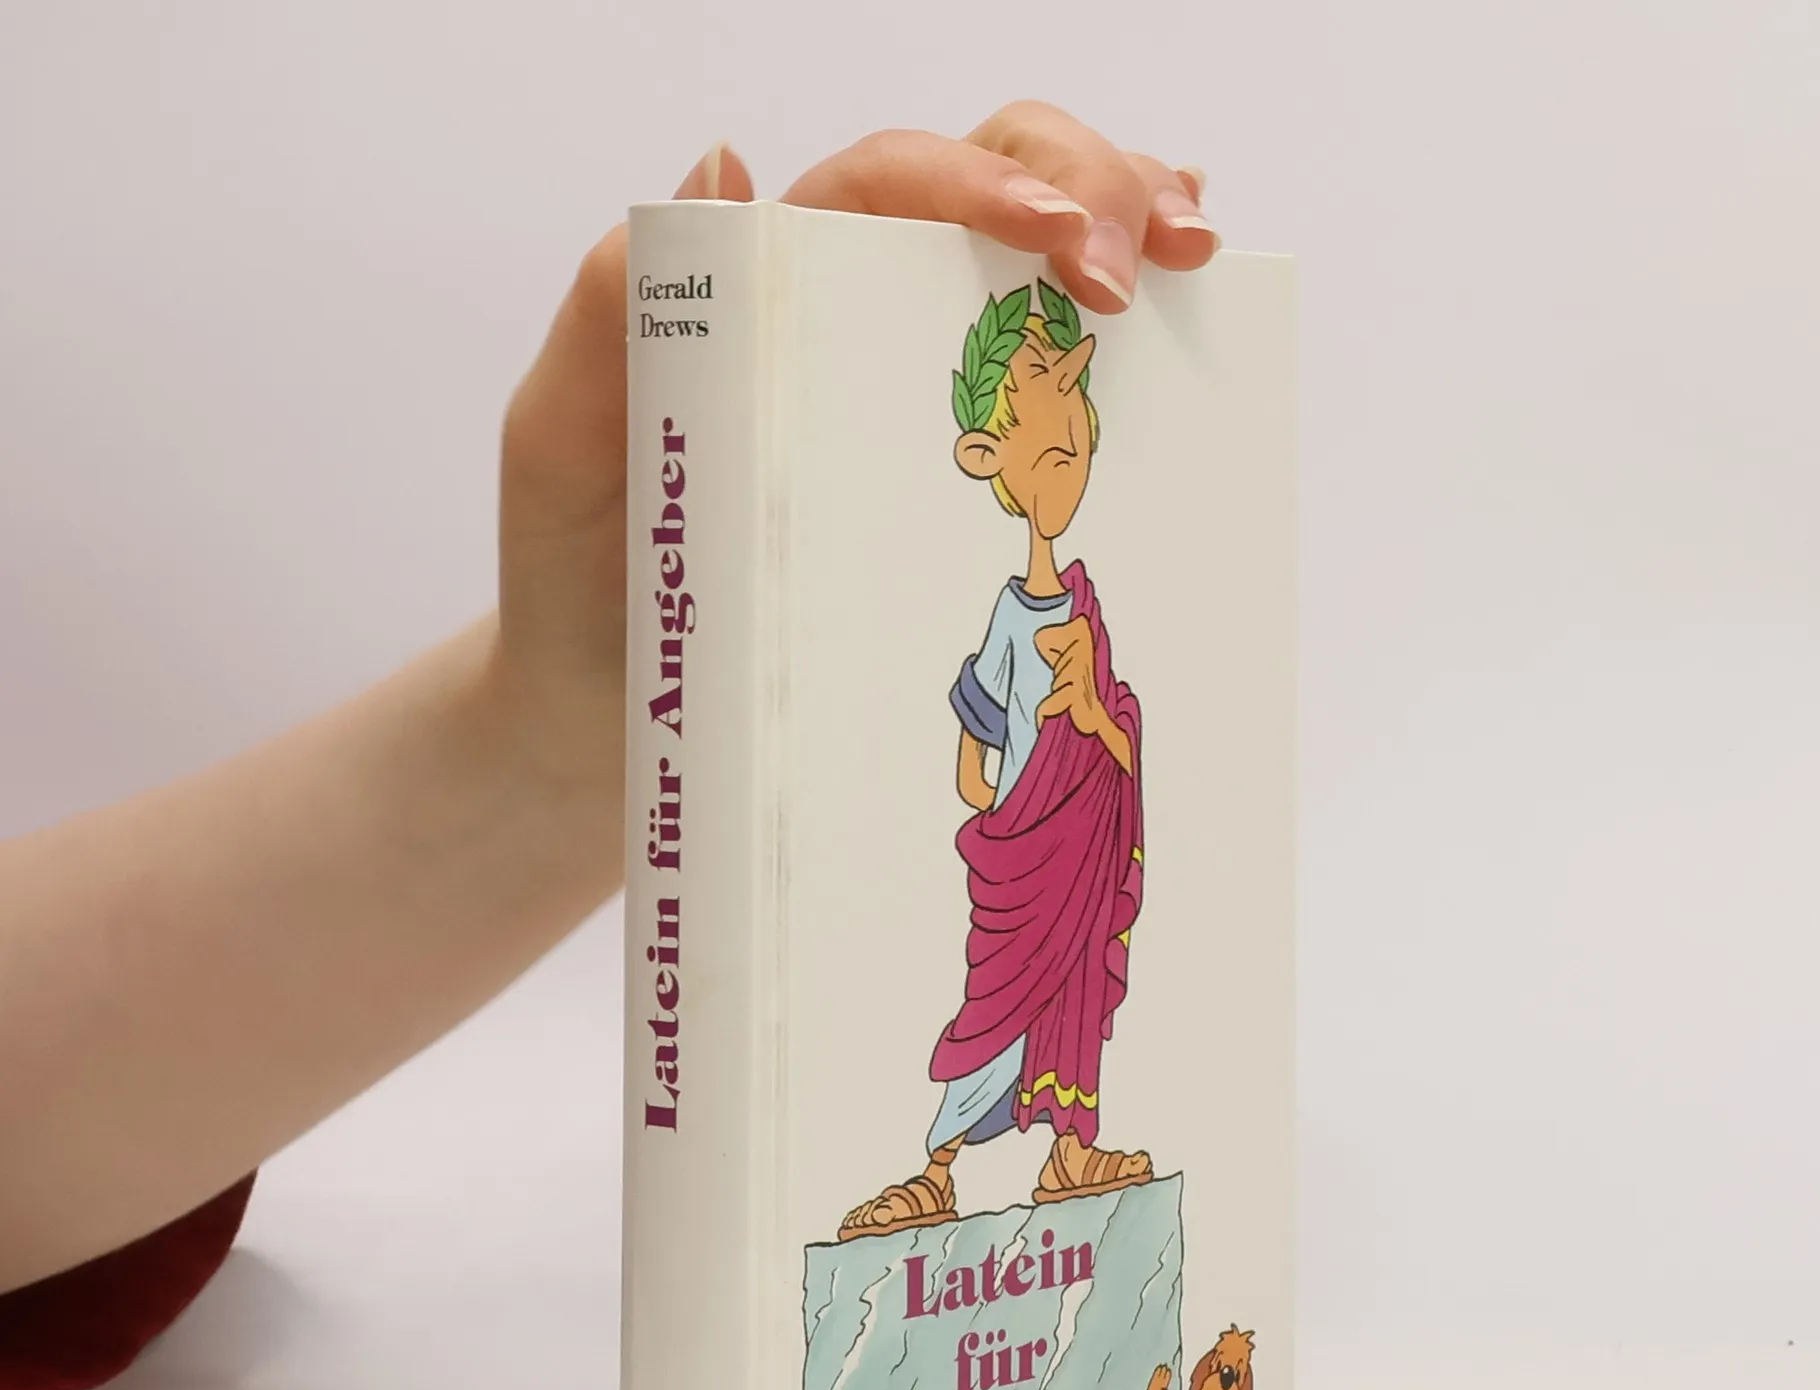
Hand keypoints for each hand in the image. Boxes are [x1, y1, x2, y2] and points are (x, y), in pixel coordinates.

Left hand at [494, 106, 1214, 790]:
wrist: (611, 727)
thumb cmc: (582, 591)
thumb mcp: (561, 449)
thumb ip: (609, 312)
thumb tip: (725, 169)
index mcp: (761, 289)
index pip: (889, 186)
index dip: (986, 185)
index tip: (1063, 243)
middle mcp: (842, 314)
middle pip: (986, 181)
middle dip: (1087, 188)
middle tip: (1142, 272)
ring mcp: (902, 389)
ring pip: (1033, 251)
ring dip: (1130, 220)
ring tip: (1196, 259)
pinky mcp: (946, 475)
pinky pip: (1044, 379)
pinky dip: (1123, 321)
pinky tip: (1181, 301)